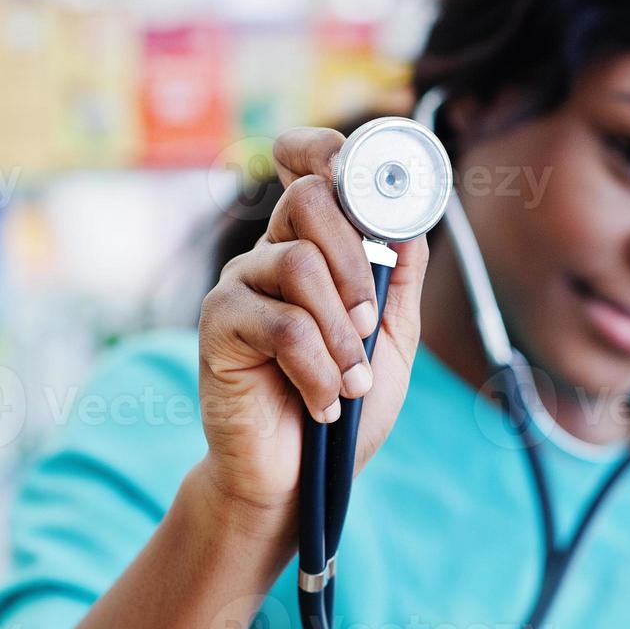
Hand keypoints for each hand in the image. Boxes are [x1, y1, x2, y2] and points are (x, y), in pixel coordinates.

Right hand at [196, 126, 430, 518]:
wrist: (298, 479)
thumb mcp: (392, 341)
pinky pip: (281, 323)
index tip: (366, 177)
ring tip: (351, 384)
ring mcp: (240, 285)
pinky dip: (316, 368)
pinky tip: (322, 403)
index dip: (329, 149)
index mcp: (313, 246)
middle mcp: (271, 253)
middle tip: (368, 324)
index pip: (309, 165)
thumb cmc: (342, 408)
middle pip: (308, 198)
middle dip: (355, 261)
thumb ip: (402, 281)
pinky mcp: (217, 324)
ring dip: (340, 332)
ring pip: (298, 262)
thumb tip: (412, 218)